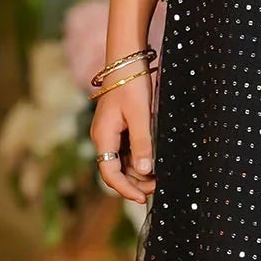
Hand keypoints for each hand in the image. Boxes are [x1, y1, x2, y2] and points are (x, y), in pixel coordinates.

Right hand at [90, 71, 155, 203]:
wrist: (126, 62)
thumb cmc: (132, 85)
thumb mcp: (140, 116)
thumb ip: (142, 144)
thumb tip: (144, 171)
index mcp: (104, 137)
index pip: (109, 173)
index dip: (125, 189)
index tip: (142, 198)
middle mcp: (103, 138)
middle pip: (114, 171)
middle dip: (134, 183)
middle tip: (156, 187)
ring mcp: (110, 134)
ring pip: (121, 163)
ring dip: (136, 173)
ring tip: (157, 177)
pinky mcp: (118, 128)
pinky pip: (125, 151)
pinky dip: (137, 160)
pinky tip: (151, 163)